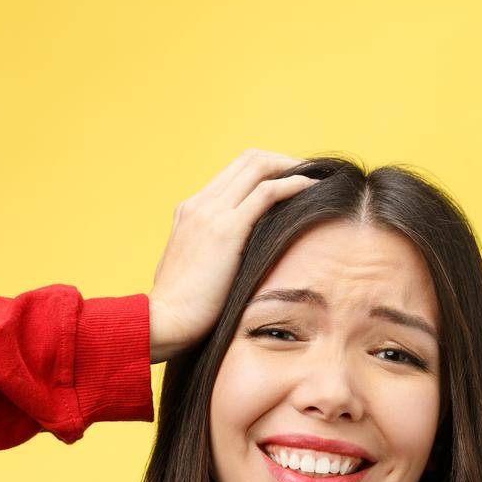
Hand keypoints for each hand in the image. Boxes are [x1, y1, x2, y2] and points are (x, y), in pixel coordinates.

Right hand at [147, 149, 319, 362]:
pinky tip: (313, 190)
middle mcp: (199, 203)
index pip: (234, 172)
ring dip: (293, 168)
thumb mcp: (193, 270)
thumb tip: (233, 264)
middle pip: (249, 160)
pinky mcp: (226, 230)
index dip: (267, 170)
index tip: (291, 183)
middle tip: (312, 177)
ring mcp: (211, 213)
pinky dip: (294, 184)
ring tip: (317, 180)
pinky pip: (267, 192)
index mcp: (190, 210)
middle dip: (284, 162)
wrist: (163, 321)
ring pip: (259, 166)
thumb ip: (209, 255)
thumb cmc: (179, 308)